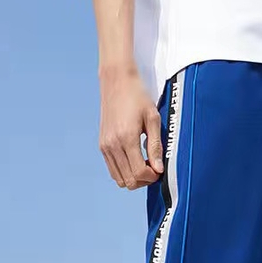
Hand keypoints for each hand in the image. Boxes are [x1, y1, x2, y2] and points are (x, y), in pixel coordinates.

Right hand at [98, 66, 162, 189]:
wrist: (116, 81)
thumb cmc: (138, 96)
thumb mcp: (153, 119)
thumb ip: (156, 146)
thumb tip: (159, 169)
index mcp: (126, 138)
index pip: (139, 173)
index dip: (152, 177)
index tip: (159, 169)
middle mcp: (112, 145)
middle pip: (128, 181)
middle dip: (144, 179)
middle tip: (153, 167)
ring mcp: (105, 146)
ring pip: (119, 179)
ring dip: (134, 177)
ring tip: (144, 163)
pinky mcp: (102, 145)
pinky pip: (112, 169)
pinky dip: (124, 170)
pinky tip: (134, 158)